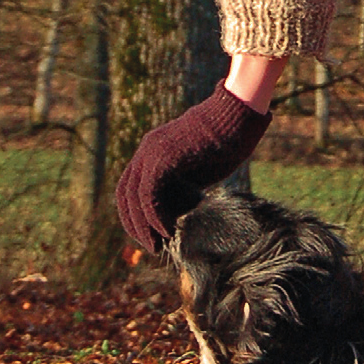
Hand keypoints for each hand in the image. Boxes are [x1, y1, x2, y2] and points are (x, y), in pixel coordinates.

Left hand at [115, 85, 270, 251]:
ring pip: (134, 197)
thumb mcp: (199, 169)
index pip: (131, 188)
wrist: (238, 116)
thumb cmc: (228, 141)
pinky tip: (167, 231)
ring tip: (157, 245)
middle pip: (125, 194)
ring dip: (143, 225)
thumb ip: (183, 185)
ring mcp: (152, 152)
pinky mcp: (163, 158)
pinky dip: (155, 217)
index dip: (136, 215)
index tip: (150, 235)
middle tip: (151, 247)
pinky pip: (149, 194)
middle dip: (135, 224)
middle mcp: (146, 150)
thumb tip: (178, 214)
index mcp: (153, 151)